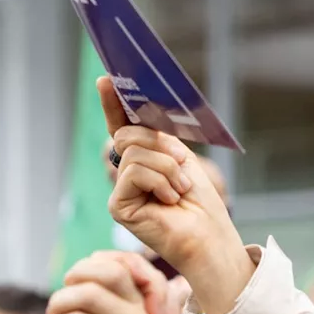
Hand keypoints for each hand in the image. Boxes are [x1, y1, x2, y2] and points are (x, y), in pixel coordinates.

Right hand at [99, 77, 253, 313]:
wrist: (207, 234)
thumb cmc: (199, 201)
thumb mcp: (180, 157)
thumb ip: (156, 137)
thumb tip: (135, 118)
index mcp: (142, 158)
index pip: (123, 124)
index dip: (114, 103)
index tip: (107, 79)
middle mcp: (126, 173)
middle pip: (129, 135)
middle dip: (161, 145)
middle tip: (181, 167)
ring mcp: (120, 190)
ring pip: (135, 154)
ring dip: (168, 167)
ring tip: (179, 189)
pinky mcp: (118, 206)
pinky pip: (135, 174)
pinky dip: (160, 182)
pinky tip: (168, 199)